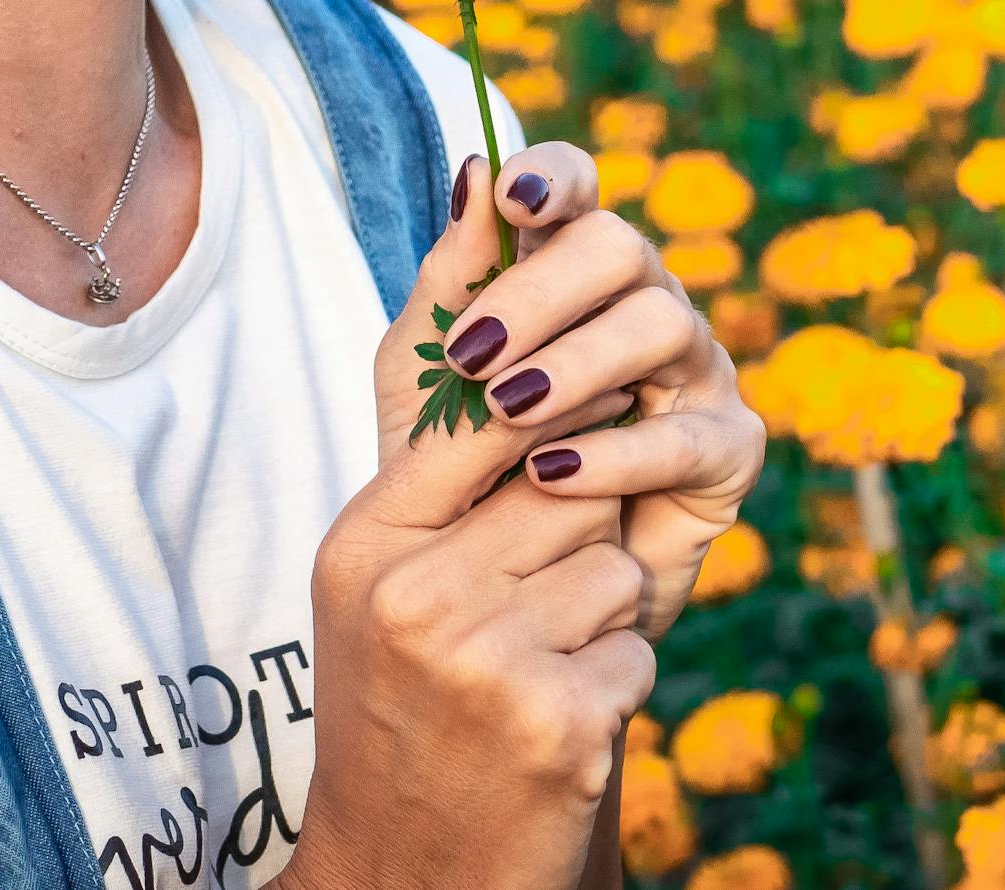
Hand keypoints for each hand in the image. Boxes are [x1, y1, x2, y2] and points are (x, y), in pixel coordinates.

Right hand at [290, 156, 659, 889]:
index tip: (563, 421)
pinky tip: (566, 730)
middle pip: (564, 477)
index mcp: (364, 542)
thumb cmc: (412, 697)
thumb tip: (483, 184)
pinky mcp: (556, 727)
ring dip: (603, 613)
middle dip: (579, 525)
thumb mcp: (391, 562)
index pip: (474, 408)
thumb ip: (437, 410)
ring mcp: (480, 662)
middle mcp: (410, 593)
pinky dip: (621, 687)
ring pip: (613, 559)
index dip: (542, 404)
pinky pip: (640, 650)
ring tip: (541, 669)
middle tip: (544, 585)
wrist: (413, 882)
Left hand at [421, 143, 765, 640]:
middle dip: (543, 290)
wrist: (498, 593)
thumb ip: (451, 278)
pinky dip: (614, 454)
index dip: (555, 178)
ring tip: (506, 410)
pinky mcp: (728, 451)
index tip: (513, 198)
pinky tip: (549, 475)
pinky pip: (684, 437)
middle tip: (472, 353)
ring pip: (661, 324)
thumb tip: (474, 167)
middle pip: (621, 247)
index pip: (578, 193)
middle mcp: (642, 303)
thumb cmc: (461, 465)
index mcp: (569, 273)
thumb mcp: (428, 372)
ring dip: (575, 363)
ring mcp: (694, 371)